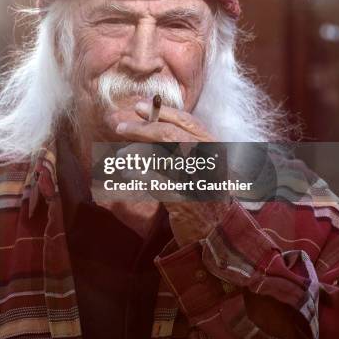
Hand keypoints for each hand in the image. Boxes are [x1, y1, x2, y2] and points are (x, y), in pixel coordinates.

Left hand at [103, 99, 231, 244]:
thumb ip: (183, 143)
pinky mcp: (184, 202)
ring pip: (159, 156)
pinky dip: (138, 175)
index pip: (187, 121)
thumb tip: (150, 123)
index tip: (139, 107)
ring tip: (121, 154)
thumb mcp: (203, 163)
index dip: (162, 111)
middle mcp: (209, 160)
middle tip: (121, 128)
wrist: (217, 231)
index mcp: (214, 147)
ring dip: (134, 153)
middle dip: (142, 128)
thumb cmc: (206, 192)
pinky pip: (154, 182)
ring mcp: (197, 180)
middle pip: (169, 135)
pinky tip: (127, 172)